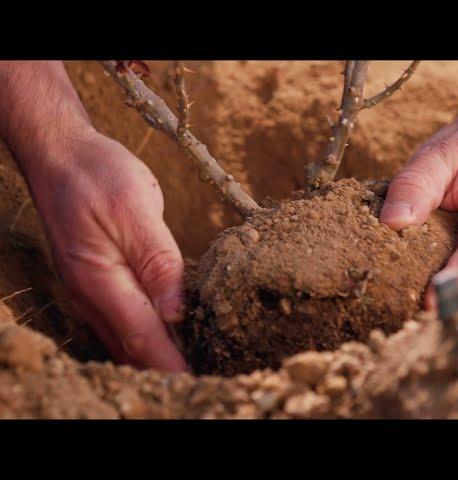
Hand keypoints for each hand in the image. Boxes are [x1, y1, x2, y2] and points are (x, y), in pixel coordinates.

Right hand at [30, 131, 186, 371]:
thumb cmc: (97, 176)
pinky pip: (121, 320)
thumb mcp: (135, 210)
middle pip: (132, 347)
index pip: (142, 337)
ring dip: (156, 354)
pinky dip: (145, 333)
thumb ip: (158, 263)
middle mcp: (91, 295)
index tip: (197, 383)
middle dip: (166, 367)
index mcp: (100, 280)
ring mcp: (90, 290)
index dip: (171, 364)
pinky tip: (168, 332)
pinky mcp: (96, 281)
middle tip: (204, 377)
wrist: (62, 155)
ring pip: (124, 337)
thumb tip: (177, 312)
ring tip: (192, 363)